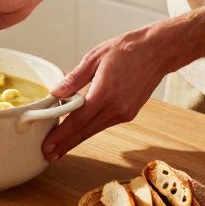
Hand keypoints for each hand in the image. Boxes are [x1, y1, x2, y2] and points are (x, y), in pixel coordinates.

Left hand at [42, 25, 168, 160]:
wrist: (157, 52)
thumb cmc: (126, 50)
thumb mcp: (94, 58)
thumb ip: (74, 78)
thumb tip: (55, 92)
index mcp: (103, 93)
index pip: (76, 121)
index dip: (60, 136)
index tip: (48, 146)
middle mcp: (115, 108)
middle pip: (85, 132)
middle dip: (65, 145)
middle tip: (49, 155)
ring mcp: (124, 113)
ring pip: (95, 130)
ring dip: (77, 139)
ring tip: (60, 146)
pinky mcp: (129, 114)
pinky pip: (105, 124)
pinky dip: (91, 128)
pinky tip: (80, 130)